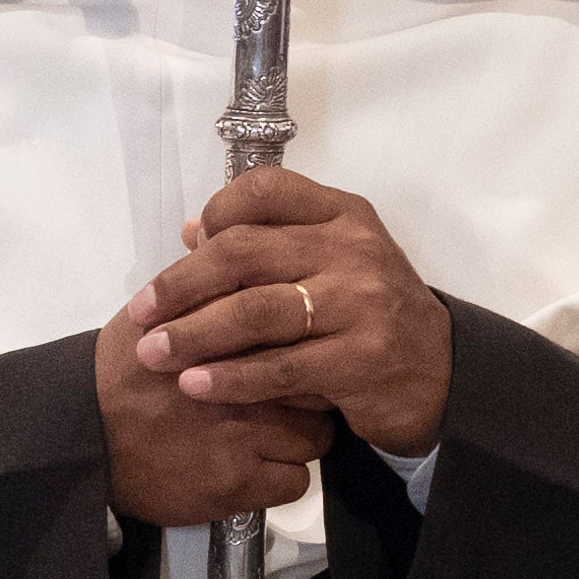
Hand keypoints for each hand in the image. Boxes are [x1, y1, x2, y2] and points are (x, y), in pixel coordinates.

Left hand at [104, 162, 450, 528]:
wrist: (439, 375)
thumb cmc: (368, 316)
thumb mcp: (331, 263)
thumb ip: (269, 243)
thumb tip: (190, 230)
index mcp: (343, 213)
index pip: (265, 191)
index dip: (215, 215)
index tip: (181, 250)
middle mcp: (354, 248)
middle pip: (244, 252)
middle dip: (181, 285)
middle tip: (140, 313)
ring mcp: (362, 302)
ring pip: (256, 311)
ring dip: (195, 334)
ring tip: (153, 354)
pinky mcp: (363, 358)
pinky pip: (280, 367)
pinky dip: (231, 378)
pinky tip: (196, 386)